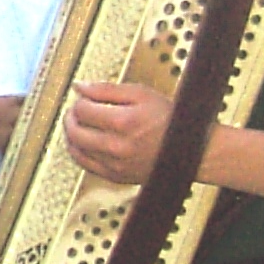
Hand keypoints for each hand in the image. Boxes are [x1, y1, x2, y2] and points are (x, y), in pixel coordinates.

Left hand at [60, 81, 174, 187]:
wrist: (192, 150)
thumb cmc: (170, 120)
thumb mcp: (142, 94)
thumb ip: (107, 89)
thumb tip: (80, 87)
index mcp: (123, 122)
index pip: (82, 110)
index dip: (80, 100)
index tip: (85, 97)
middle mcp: (117, 146)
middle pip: (74, 130)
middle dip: (71, 116)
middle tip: (77, 109)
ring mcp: (115, 164)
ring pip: (75, 149)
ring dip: (72, 134)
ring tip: (79, 124)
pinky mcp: (116, 176)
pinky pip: (85, 164)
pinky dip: (79, 151)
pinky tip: (84, 142)